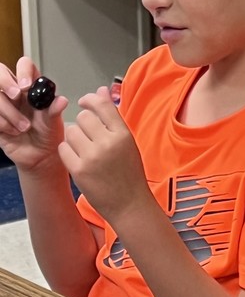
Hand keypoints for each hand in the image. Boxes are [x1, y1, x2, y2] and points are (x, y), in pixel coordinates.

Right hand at [0, 56, 67, 170]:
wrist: (40, 157)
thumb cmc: (49, 136)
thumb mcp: (54, 123)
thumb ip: (55, 111)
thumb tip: (61, 100)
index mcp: (32, 86)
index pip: (24, 64)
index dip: (23, 70)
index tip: (26, 85)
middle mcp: (15, 91)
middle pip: (0, 71)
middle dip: (6, 82)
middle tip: (16, 96)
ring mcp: (2, 103)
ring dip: (9, 111)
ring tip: (24, 128)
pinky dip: (3, 123)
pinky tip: (13, 132)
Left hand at [58, 87, 148, 220]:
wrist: (129, 204)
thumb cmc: (129, 174)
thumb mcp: (127, 143)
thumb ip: (113, 118)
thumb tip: (101, 91)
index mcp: (123, 134)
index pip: (101, 104)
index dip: (90, 99)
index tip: (85, 101)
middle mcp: (108, 143)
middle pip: (82, 117)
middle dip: (82, 124)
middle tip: (88, 137)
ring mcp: (93, 156)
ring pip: (71, 132)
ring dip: (74, 138)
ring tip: (84, 150)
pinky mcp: (79, 169)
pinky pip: (63, 148)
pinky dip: (68, 152)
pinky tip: (79, 160)